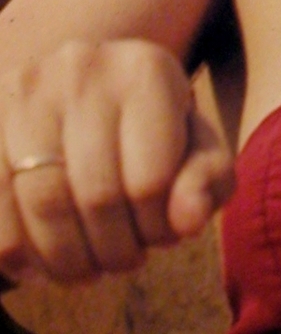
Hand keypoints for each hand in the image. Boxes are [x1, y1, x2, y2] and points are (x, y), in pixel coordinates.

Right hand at [0, 40, 233, 283]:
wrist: (70, 94)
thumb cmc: (144, 130)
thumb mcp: (189, 144)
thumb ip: (206, 178)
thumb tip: (188, 220)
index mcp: (145, 68)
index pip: (150, 179)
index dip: (156, 229)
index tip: (158, 237)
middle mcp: (83, 67)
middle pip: (96, 196)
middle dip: (112, 250)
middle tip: (120, 263)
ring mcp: (25, 91)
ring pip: (42, 205)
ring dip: (65, 259)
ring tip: (84, 269)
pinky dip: (17, 252)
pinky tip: (37, 263)